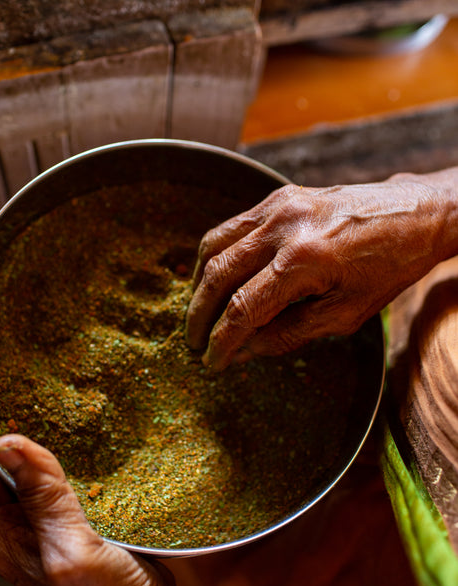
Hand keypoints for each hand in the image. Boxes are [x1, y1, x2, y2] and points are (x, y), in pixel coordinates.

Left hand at [0, 435, 315, 585]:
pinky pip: (59, 499)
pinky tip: (91, 464)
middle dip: (23, 446)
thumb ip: (42, 497)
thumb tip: (8, 444)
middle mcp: (19, 539)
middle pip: (5, 479)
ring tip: (73, 430)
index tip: (23, 410)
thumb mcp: (72, 547)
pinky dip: (69, 477)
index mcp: (7, 538)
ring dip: (48, 460)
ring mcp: (46, 541)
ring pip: (34, 487)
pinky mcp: (72, 541)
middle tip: (54, 413)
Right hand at [186, 176, 452, 370]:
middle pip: (217, 276)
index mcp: (304, 263)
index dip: (221, 342)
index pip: (242, 310)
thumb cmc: (388, 268)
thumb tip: (243, 351)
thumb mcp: (345, 315)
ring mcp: (278, 206)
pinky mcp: (279, 196)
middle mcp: (284, 228)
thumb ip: (288, 334)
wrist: (416, 214)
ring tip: (201, 313)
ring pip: (214, 246)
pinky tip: (219, 278)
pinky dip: (216, 256)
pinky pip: (232, 227)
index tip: (212, 363)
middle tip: (194, 342)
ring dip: (200, 284)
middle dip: (199, 316)